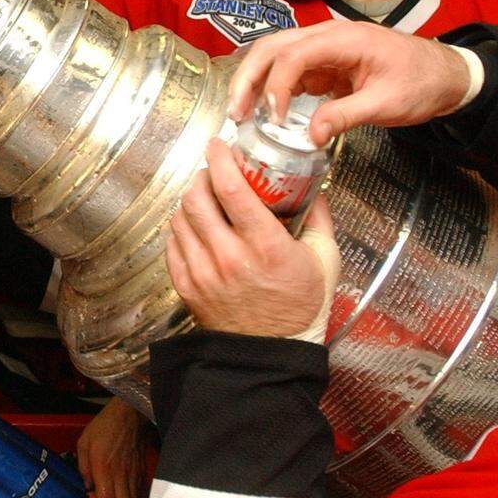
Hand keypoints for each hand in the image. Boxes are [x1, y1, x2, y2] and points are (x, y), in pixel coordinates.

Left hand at [76, 397, 146, 497]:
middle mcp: (122, 474)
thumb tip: (87, 487)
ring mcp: (134, 476)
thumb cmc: (104, 427)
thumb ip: (83, 467)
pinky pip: (138, 497)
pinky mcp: (141, 474)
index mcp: (105, 465)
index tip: (88, 497)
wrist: (130, 415)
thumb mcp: (84, 442)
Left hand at [167, 139, 338, 340]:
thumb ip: (319, 218)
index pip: (233, 190)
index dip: (222, 160)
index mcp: (266, 248)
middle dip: (203, 176)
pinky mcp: (186, 286)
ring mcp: (203, 273)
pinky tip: (197, 226)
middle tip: (213, 172)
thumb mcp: (325, 259)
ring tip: (206, 198)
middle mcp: (230, 258)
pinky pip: (172, 242)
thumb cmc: (300, 307)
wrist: (272, 352)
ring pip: (180, 217)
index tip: (219, 145)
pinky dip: (181, 227)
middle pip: (197, 198)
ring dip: (191, 200)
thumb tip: (315, 186)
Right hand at [227, 21, 473, 147]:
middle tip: (236, 112)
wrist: (445, 74)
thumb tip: (311, 136)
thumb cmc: (422, 82)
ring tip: (241, 112)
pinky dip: (271, 89)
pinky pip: (288, 71)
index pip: (294, 55)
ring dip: (253, 81)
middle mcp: (328, 36)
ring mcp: (324, 49)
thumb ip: (346, 117)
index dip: (277, 85)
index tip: (273, 117)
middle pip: (272, 47)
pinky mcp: (324, 63)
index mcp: (345, 39)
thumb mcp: (388, 105)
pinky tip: (264, 112)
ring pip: (274, 55)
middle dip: (248, 77)